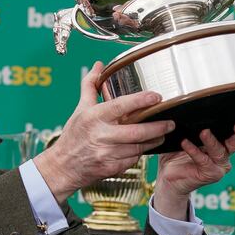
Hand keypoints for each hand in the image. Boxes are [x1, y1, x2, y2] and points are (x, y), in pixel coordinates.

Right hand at [34, 61, 173, 202]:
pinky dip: (140, 153)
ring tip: (162, 134)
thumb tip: (98, 65)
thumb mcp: (80, 109)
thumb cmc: (73, 136)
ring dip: (153, 141)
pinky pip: (132, 160)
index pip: (121, 106)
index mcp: (94, 117)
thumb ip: (90, 86)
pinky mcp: (111, 168)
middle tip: (170, 122)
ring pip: (138, 147)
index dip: (141, 100)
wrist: (63, 166)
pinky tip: (144, 147)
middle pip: (136, 131)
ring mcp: (106, 153)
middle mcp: (101, 135)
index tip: (157, 97)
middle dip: (158, 127)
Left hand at [152, 123, 234, 219]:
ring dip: (211, 141)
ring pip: (220, 151)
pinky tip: (185, 143)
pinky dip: (194, 151)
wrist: (168, 176)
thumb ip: (187, 121)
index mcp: (222, 141)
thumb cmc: (177, 153)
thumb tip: (183, 102)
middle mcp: (224, 153)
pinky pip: (204, 160)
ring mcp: (219, 165)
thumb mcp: (183, 133)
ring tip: (204, 132)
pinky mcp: (210, 174)